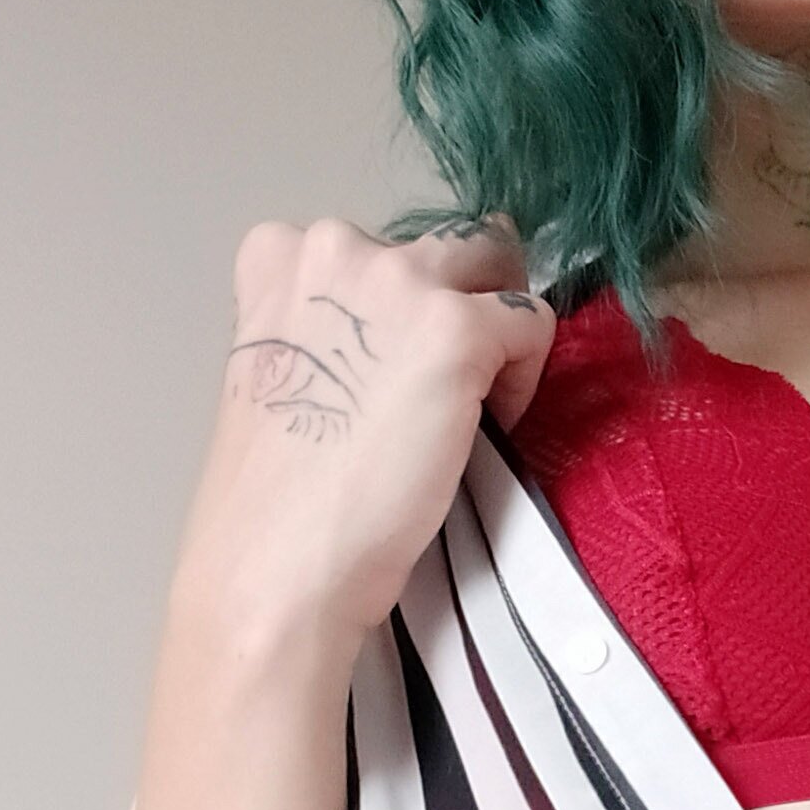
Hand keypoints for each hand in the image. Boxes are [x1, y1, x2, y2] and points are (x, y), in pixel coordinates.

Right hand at [175, 214, 554, 651]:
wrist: (280, 565)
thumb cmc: (278, 496)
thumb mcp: (282, 371)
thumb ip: (333, 326)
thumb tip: (405, 329)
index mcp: (279, 255)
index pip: (375, 244)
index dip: (403, 307)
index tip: (392, 369)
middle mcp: (337, 245)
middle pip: (449, 245)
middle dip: (463, 306)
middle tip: (448, 391)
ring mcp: (400, 280)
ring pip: (498, 270)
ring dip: (498, 334)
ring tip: (470, 411)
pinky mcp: (459, 330)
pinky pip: (532, 324)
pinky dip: (524, 377)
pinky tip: (485, 430)